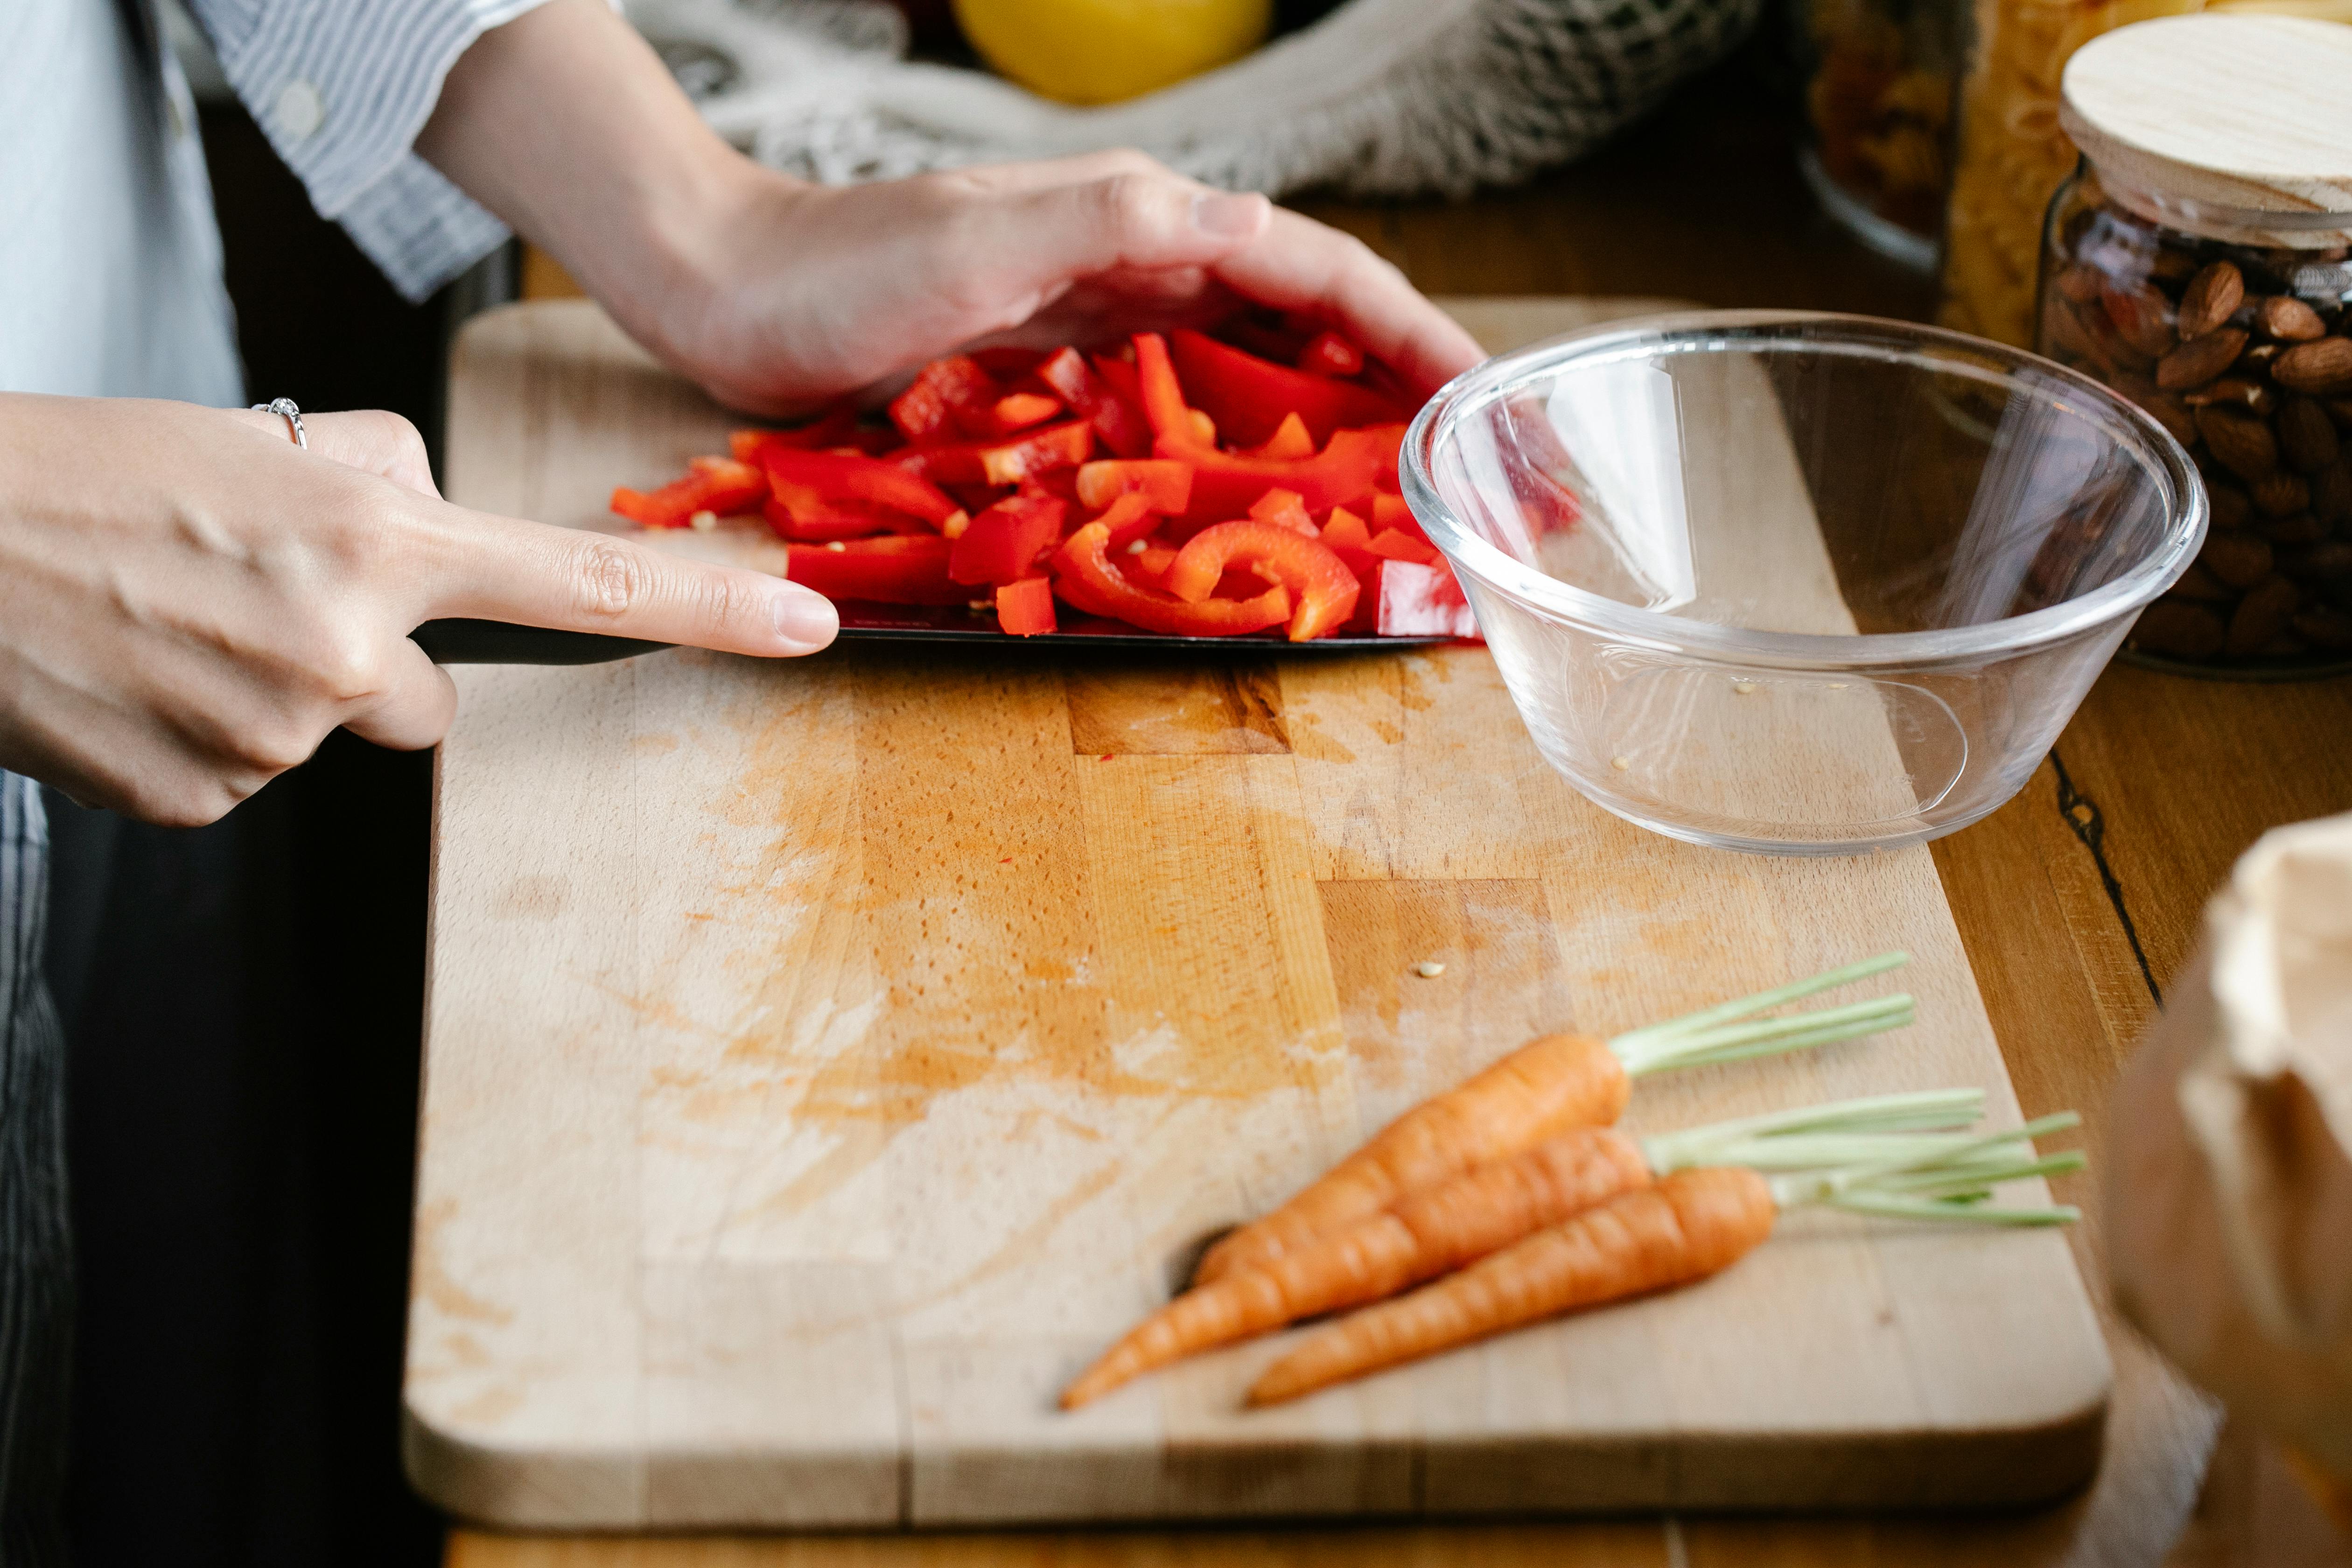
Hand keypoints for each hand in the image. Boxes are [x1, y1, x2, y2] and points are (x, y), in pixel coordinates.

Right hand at [0, 396, 836, 824]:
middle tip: (247, 597)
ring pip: (326, 732)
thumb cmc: (89, 476)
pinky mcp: (207, 799)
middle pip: (424, 700)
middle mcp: (347, 649)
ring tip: (169, 623)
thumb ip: (384, 490)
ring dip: (269, 687)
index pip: (585, 586)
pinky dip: (204, 732)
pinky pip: (250, 774)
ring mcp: (277, 737)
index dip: (710, 608)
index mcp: (377, 539)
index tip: (808, 623)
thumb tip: (431, 530)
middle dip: (366, 661)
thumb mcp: (267, 445)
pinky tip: (139, 677)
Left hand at [418, 1, 1485, 415]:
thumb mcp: (979, 239)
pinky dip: (1240, 449)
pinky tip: (1260, 500)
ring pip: (1253, 369)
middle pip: (1305, 322)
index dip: (1409, 336)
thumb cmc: (839, 266)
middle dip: (1395, 388)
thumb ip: (1107, 227)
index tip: (1477, 405)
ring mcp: (1103, 320)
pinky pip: (1181, 409)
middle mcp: (1141, 265)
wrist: (727, 284)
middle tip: (1461, 476)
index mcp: (1147, 224)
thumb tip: (1233, 229)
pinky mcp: (1059, 368)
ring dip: (1330, 426)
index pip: (1318, 272)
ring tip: (1393, 501)